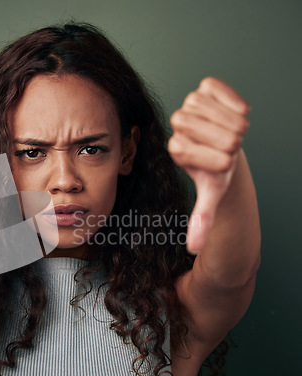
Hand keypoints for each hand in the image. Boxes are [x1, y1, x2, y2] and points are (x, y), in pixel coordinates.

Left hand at [168, 77, 249, 253]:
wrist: (230, 147)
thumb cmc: (218, 170)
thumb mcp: (211, 194)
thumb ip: (201, 219)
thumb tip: (193, 248)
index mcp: (174, 149)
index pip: (181, 149)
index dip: (210, 159)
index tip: (224, 164)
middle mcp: (177, 125)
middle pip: (196, 128)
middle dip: (223, 140)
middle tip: (232, 147)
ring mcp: (189, 104)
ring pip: (207, 109)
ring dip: (230, 123)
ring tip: (235, 132)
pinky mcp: (204, 87)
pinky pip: (213, 88)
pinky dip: (231, 100)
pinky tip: (239, 112)